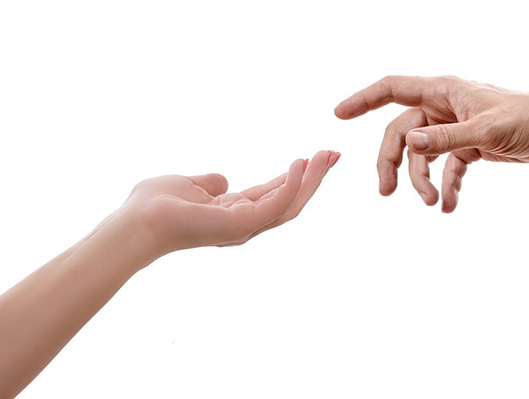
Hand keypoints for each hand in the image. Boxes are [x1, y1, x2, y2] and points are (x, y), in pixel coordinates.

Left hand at [123, 150, 339, 254]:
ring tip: (327, 155)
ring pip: (291, 205)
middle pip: (291, 201)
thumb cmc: (154, 205)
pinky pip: (277, 205)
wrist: (136, 222)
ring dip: (312, 180)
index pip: (275, 194)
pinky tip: (300, 164)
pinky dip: (292, 185)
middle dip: (314, 179)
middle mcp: (245, 224)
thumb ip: (210, 183)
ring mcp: (245, 227)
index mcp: (235, 213)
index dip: (297, 176)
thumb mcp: (189, 184)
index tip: (317, 156)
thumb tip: (222, 180)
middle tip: (335, 154)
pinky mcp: (242, 225)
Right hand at [335, 76, 528, 211]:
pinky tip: (450, 206)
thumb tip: (409, 143)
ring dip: (421, 180)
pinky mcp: (466, 146)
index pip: (393, 89)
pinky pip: (446, 168)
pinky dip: (446, 186)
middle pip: (401, 133)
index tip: (339, 113)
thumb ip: (447, 138)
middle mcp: (442, 108)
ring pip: (421, 155)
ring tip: (432, 202)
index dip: (364, 99)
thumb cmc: (527, 117)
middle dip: (392, 163)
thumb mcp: (487, 130)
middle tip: (386, 191)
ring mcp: (452, 128)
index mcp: (443, 92)